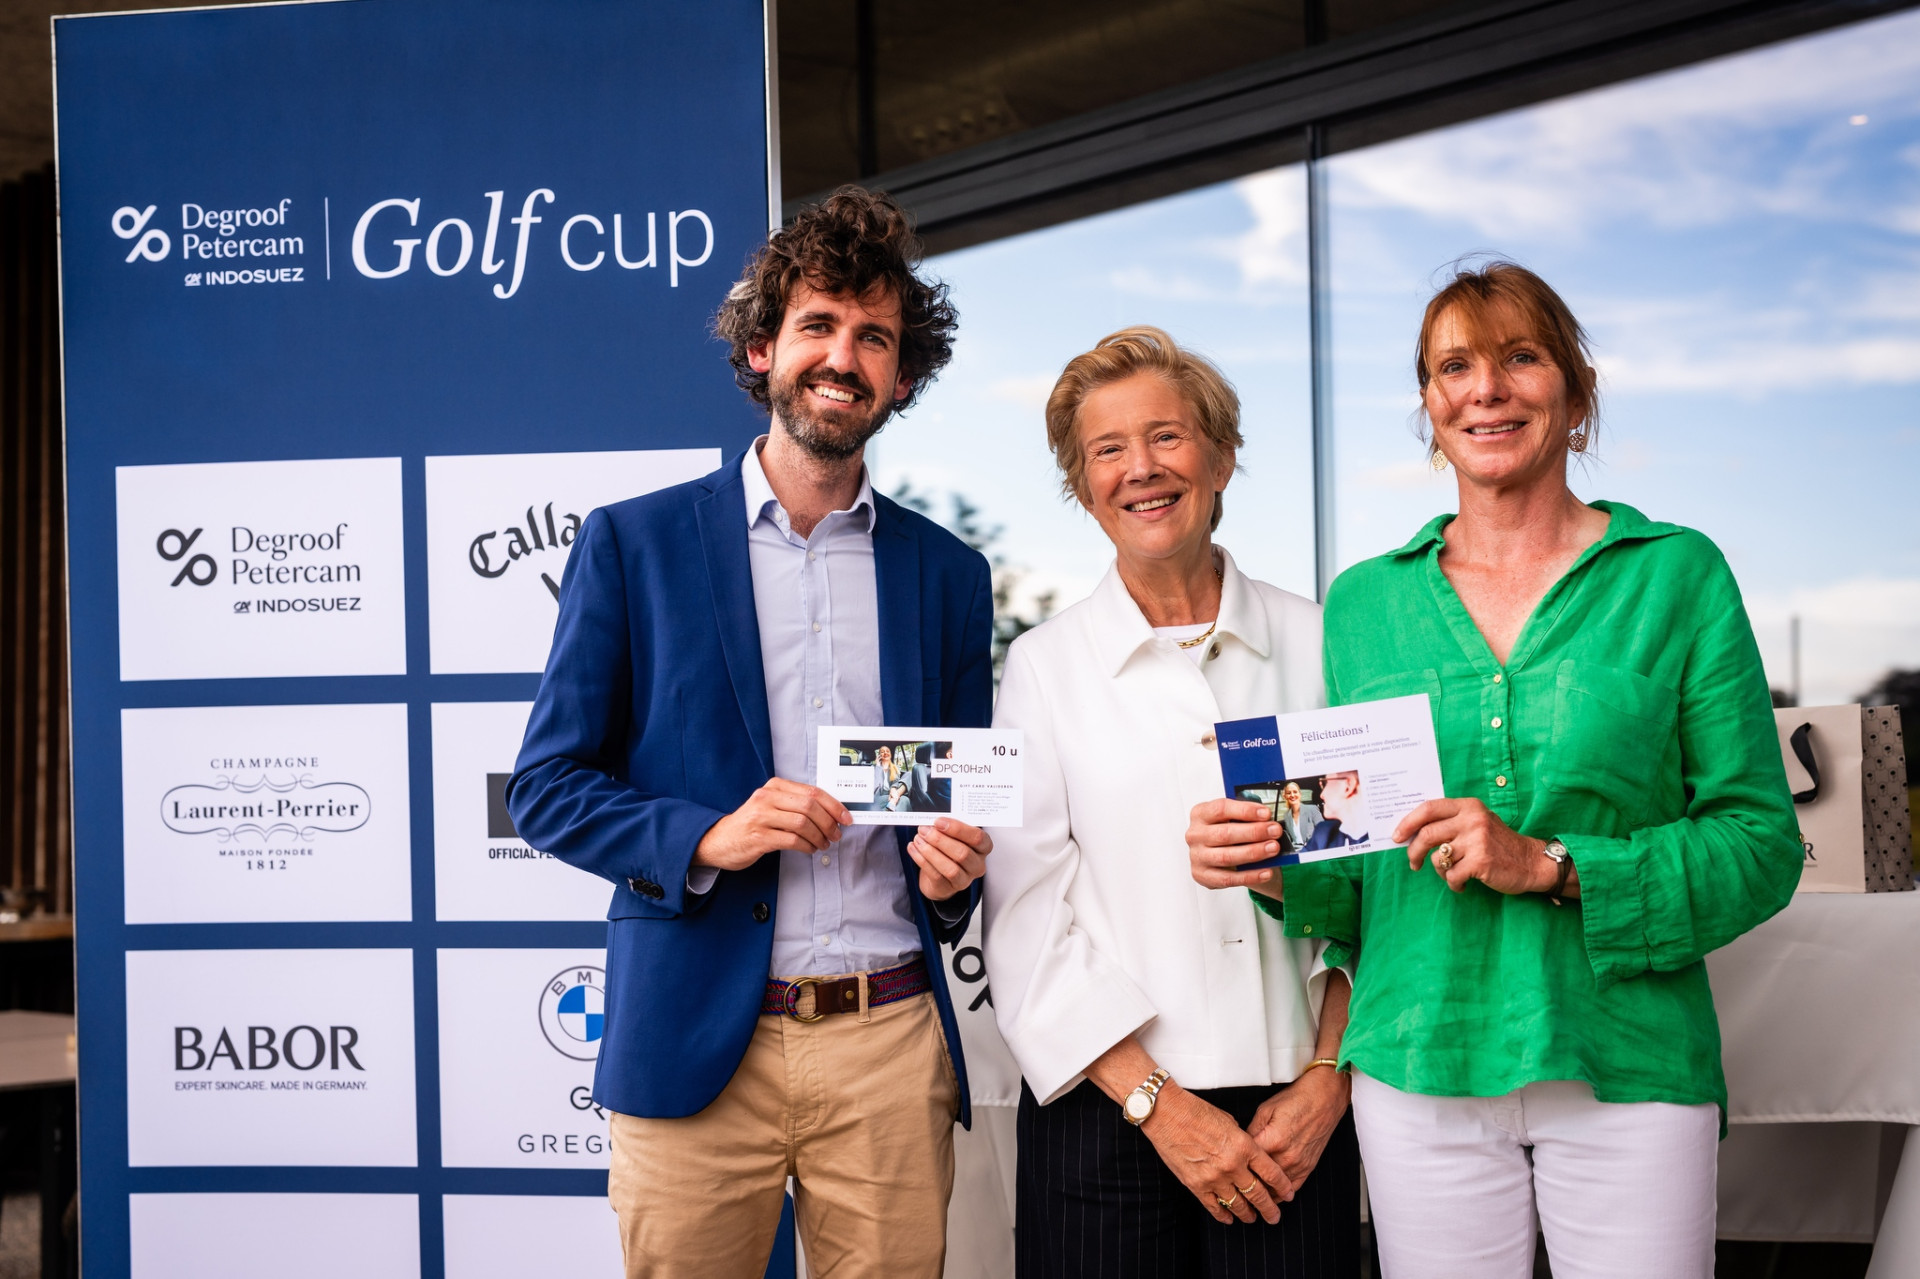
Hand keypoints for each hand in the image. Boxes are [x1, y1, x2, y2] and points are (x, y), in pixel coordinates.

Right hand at [693, 778, 849, 870]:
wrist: (718, 841)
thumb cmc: (750, 824)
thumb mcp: (771, 806)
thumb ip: (795, 804)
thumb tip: (830, 812)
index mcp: (774, 786)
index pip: (812, 791)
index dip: (834, 805)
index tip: (846, 818)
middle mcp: (767, 797)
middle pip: (810, 806)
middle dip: (829, 822)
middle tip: (836, 834)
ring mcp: (761, 817)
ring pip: (803, 823)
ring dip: (819, 836)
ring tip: (823, 844)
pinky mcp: (758, 837)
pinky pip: (792, 840)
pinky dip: (806, 846)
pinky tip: (809, 849)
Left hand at [907, 817, 991, 901]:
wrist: (940, 873)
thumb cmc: (950, 848)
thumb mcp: (954, 835)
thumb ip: (948, 827)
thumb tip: (933, 820)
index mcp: (983, 847)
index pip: (977, 838)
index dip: (957, 829)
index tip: (938, 822)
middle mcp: (977, 865)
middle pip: (963, 853)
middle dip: (940, 840)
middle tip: (924, 830)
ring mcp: (965, 879)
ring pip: (950, 868)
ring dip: (930, 852)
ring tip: (918, 839)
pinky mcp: (948, 888)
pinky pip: (935, 875)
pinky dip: (921, 860)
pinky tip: (913, 848)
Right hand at [1142, 1085, 1293, 1224]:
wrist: (1167, 1113)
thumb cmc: (1196, 1111)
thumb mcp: (1228, 1121)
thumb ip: (1241, 1141)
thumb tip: (1247, 1154)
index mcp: (1244, 1146)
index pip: (1271, 1173)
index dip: (1282, 1186)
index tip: (1288, 1194)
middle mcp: (1233, 1165)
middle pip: (1258, 1194)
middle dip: (1269, 1208)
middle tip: (1275, 1216)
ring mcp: (1214, 1177)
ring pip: (1238, 1204)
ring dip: (1248, 1214)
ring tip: (1253, 1218)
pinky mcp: (1196, 1184)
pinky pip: (1214, 1206)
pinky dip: (1223, 1215)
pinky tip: (1229, 1219)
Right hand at [1186, 798, 1282, 898]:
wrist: (1217, 855)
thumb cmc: (1226, 831)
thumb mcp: (1231, 818)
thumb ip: (1245, 817)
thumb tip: (1268, 820)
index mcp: (1200, 814)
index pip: (1221, 809)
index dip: (1245, 811)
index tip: (1266, 813)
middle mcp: (1195, 835)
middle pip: (1225, 834)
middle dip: (1254, 832)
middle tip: (1274, 831)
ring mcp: (1197, 856)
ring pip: (1227, 857)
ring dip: (1253, 853)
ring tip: (1273, 848)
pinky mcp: (1202, 876)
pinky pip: (1228, 878)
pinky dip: (1249, 876)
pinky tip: (1265, 871)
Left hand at [1247, 1068, 1350, 1189]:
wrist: (1324, 1099)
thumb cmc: (1296, 1100)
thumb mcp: (1266, 1109)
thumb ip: (1251, 1130)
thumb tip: (1242, 1145)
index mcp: (1272, 1140)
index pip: (1247, 1161)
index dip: (1236, 1163)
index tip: (1229, 1165)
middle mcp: (1286, 1157)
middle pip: (1260, 1178)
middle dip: (1247, 1180)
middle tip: (1235, 1182)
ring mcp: (1298, 1165)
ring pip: (1275, 1189)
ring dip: (1263, 1191)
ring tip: (1250, 1191)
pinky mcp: (1308, 1168)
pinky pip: (1291, 1189)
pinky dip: (1280, 1193)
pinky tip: (1270, 1193)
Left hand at [1393, 798, 1550, 894]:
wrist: (1531, 862)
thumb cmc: (1499, 844)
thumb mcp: (1478, 823)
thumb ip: (1452, 822)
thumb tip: (1412, 831)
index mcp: (1469, 807)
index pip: (1429, 808)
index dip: (1408, 822)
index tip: (1397, 836)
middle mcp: (1472, 820)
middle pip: (1427, 834)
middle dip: (1414, 852)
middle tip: (1413, 863)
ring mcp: (1477, 841)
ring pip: (1438, 858)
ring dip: (1440, 872)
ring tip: (1453, 874)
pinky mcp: (1480, 862)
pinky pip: (1451, 876)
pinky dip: (1453, 884)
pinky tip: (1463, 884)